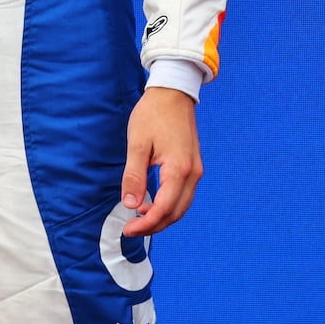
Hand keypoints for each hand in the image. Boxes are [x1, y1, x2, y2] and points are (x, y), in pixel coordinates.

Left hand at [120, 86, 202, 236]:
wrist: (173, 93)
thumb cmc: (153, 115)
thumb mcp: (137, 144)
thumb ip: (134, 176)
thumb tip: (131, 204)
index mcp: (179, 170)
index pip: (165, 209)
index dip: (147, 224)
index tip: (129, 229)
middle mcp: (193, 174)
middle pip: (177, 212)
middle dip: (155, 225)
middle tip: (132, 229)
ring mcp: (195, 170)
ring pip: (182, 205)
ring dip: (163, 216)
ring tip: (139, 218)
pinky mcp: (192, 166)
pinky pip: (183, 194)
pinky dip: (169, 204)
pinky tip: (152, 203)